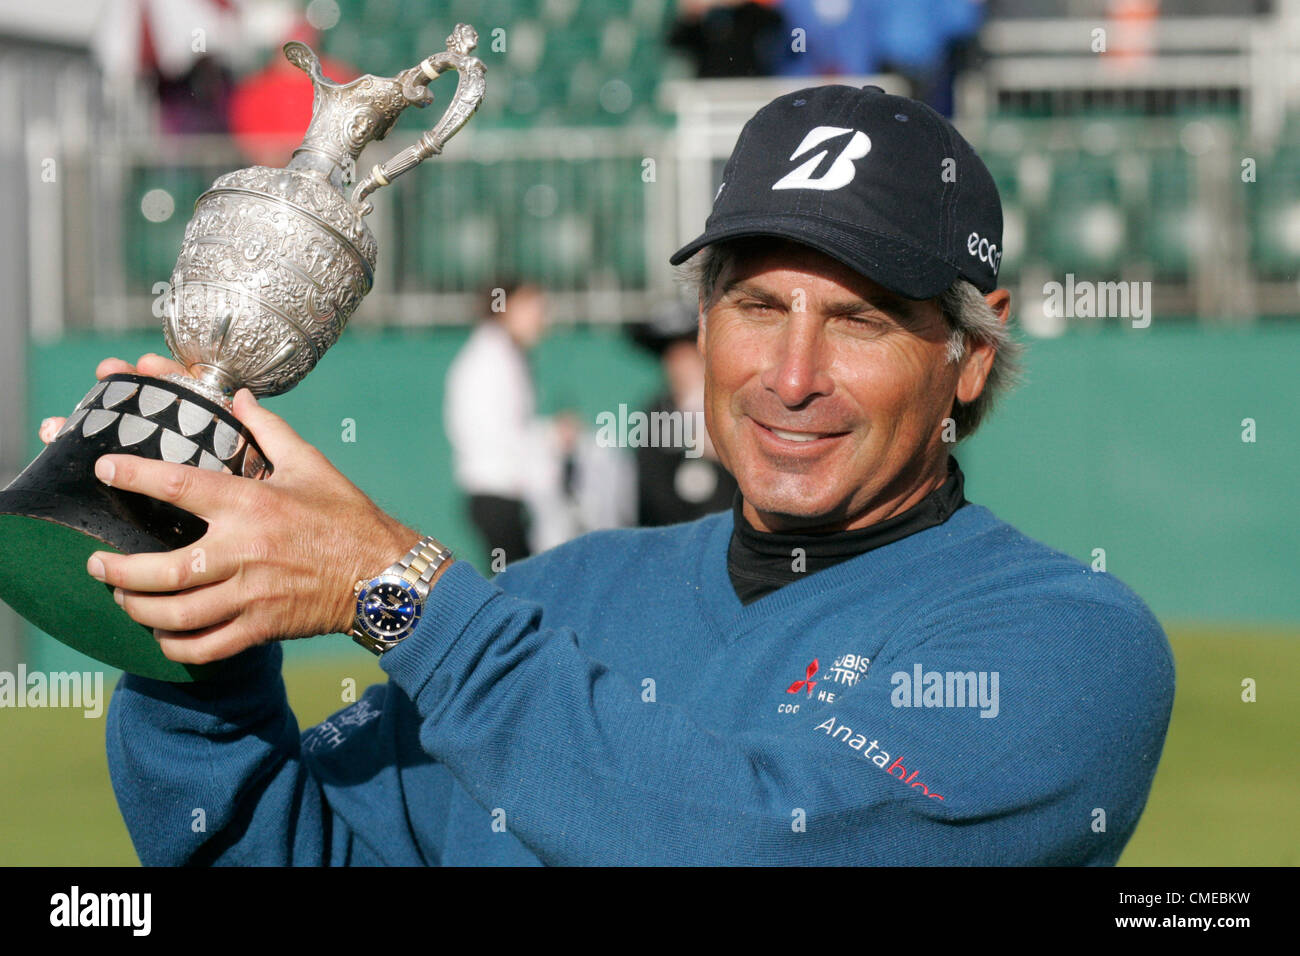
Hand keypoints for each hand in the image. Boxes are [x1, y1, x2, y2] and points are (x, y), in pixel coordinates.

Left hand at [42, 357, 426, 664]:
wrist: (385, 573)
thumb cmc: (347, 516)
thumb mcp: (311, 465)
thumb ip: (269, 431)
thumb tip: (240, 397)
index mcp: (253, 504)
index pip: (179, 486)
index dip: (134, 476)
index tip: (105, 468)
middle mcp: (246, 551)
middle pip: (164, 571)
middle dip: (118, 570)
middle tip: (96, 561)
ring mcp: (253, 594)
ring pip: (177, 614)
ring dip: (138, 608)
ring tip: (120, 596)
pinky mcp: (263, 626)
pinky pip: (206, 646)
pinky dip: (175, 645)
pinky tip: (161, 634)